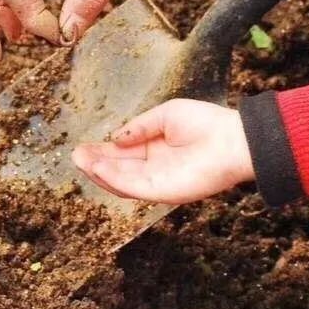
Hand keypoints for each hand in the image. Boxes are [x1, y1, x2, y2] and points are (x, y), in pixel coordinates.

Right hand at [71, 100, 254, 203]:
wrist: (234, 140)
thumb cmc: (207, 123)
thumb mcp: (165, 116)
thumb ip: (139, 128)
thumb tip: (115, 137)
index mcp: (154, 150)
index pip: (122, 154)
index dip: (101, 151)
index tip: (82, 147)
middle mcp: (154, 169)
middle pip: (117, 170)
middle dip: (95, 163)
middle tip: (75, 155)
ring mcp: (158, 182)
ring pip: (121, 181)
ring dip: (100, 172)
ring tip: (81, 160)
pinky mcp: (164, 192)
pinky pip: (133, 188)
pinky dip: (114, 179)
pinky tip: (99, 168)